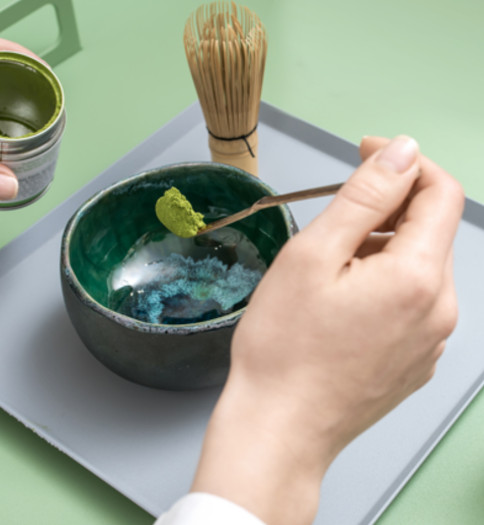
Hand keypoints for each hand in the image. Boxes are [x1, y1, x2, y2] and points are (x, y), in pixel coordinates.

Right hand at [191, 136, 463, 523]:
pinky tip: (340, 307)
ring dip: (381, 250)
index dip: (403, 163)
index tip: (364, 155)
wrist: (280, 428)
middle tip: (329, 225)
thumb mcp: (312, 255)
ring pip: (419, 269)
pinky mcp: (416, 363)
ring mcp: (432, 342)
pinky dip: (383, 287)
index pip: (439, 192)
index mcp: (417, 276)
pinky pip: (411, 305)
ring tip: (327, 273)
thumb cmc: (284, 347)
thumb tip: (401, 152)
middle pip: (429, 231)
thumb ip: (363, 197)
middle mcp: (440, 310)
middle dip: (386, 210)